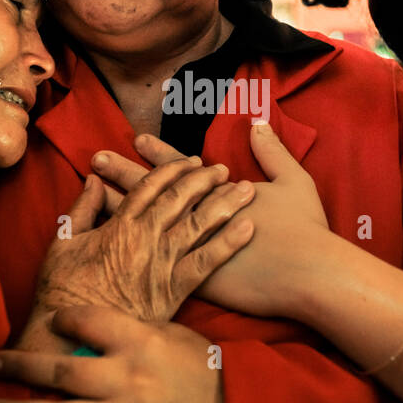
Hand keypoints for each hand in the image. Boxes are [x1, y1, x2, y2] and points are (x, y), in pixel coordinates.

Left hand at [0, 306, 223, 402]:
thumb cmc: (202, 372)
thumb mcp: (171, 335)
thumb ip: (127, 329)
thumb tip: (80, 318)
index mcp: (141, 343)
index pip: (89, 322)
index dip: (61, 320)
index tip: (45, 320)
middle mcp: (129, 382)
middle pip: (60, 373)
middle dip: (17, 367)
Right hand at [30, 156, 256, 329]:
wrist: (71, 337)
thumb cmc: (63, 290)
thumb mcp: (63, 243)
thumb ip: (82, 209)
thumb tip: (94, 181)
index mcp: (119, 226)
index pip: (151, 187)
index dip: (174, 170)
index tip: (192, 160)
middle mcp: (145, 240)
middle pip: (180, 200)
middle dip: (204, 180)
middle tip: (222, 169)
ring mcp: (162, 264)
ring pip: (199, 225)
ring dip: (223, 203)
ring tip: (244, 189)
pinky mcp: (174, 291)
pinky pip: (206, 263)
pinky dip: (228, 243)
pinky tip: (247, 229)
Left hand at [92, 123, 336, 319]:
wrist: (310, 277)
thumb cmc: (305, 229)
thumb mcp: (294, 180)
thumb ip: (273, 151)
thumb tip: (258, 122)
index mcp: (220, 193)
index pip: (181, 169)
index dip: (158, 153)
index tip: (137, 139)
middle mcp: (200, 219)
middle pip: (153, 193)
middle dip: (123, 174)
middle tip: (96, 157)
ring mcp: (194, 250)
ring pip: (146, 227)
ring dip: (119, 210)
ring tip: (93, 196)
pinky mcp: (194, 280)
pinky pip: (153, 265)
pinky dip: (131, 254)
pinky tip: (110, 249)